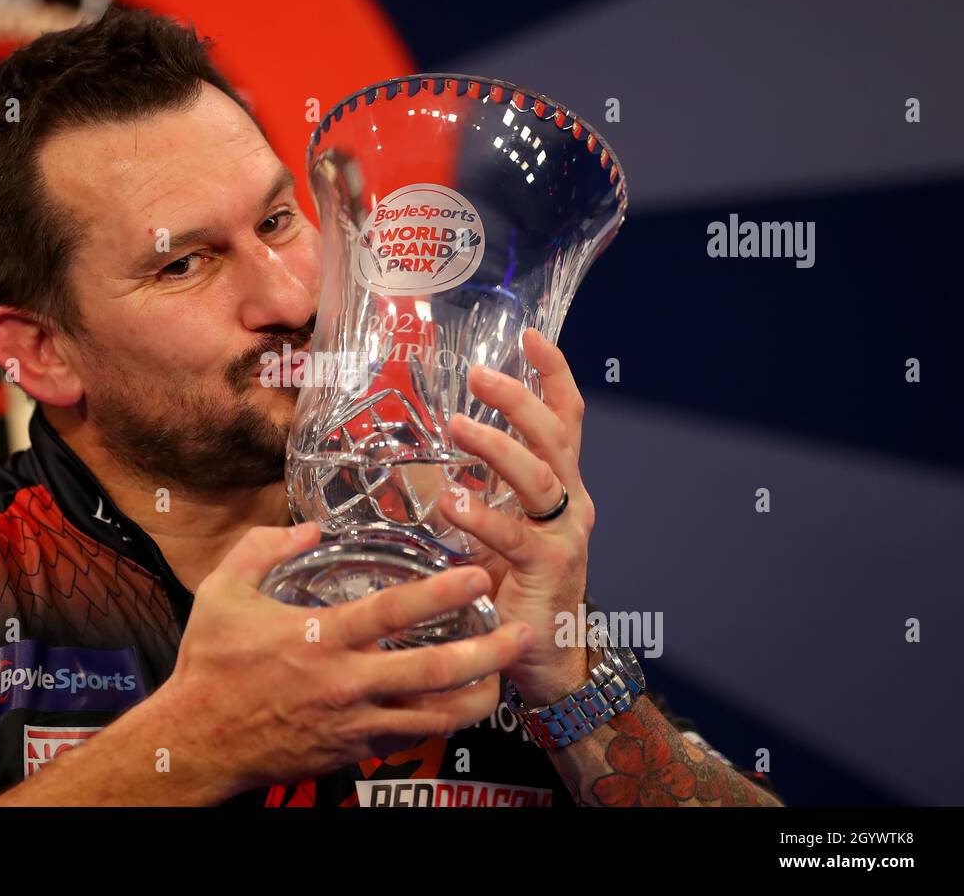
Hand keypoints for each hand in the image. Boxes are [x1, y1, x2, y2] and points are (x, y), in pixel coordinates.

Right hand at [158, 523, 533, 795]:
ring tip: (505, 674)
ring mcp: (353, 722)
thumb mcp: (221, 591)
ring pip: (433, 715)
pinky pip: (408, 738)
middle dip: (485, 653)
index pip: (392, 613)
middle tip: (520, 632)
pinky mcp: (352, 751)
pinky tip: (456, 703)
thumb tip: (311, 527)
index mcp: (318, 637)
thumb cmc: (209, 666)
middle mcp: (345, 682)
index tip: (478, 576)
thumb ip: (264, 548)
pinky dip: (438, 721)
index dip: (440, 594)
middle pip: (432, 672)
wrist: (196, 743)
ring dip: (476, 694)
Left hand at [438, 327, 594, 705]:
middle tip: (479, 376)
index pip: (565, 418)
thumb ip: (474, 487)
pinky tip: (452, 502)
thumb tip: (420, 451)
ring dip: (497, 448)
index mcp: (561, 484)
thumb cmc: (515, 584)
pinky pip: (514, 537)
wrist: (546, 654)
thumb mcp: (498, 524)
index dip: (553, 375)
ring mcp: (564, 536)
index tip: (532, 336)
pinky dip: (481, 516)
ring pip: (539, 478)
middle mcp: (571, 503)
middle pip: (554, 437)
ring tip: (458, 427)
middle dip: (519, 400)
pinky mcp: (547, 572)